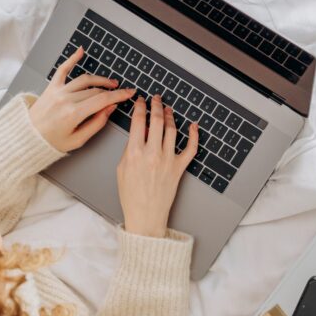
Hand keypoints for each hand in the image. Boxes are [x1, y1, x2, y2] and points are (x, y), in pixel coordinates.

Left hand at [28, 47, 134, 151]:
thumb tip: (109, 109)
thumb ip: (96, 124)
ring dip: (100, 79)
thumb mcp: (77, 140)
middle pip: (95, 91)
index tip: (129, 93)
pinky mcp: (51, 87)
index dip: (119, 96)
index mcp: (73, 114)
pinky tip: (81, 51)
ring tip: (110, 83)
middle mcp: (66, 99)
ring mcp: (58, 91)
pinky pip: (63, 69)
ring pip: (84, 80)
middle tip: (121, 93)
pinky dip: (72, 58)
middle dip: (111, 91)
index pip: (102, 100)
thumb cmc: (50, 142)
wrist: (26, 137)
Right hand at [117, 95, 198, 237]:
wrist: (145, 216)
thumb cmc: (131, 196)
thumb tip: (138, 133)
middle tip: (156, 99)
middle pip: (156, 120)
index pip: (138, 121)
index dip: (140, 107)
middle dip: (156, 105)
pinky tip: (193, 126)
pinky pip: (190, 148)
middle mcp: (152, 154)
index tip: (141, 101)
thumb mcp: (121, 169)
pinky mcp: (179, 168)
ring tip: (168, 110)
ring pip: (171, 130)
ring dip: (170, 116)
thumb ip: (129, 149)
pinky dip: (194, 135)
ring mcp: (167, 160)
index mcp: (134, 153)